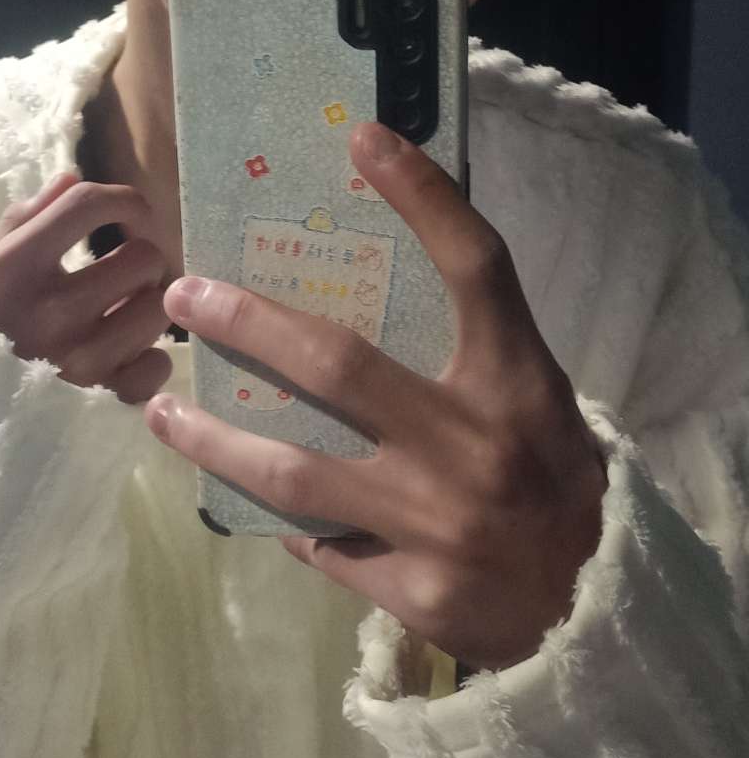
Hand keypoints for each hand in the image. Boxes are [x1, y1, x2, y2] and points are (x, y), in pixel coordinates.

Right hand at [0, 170, 173, 405]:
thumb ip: (25, 217)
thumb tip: (71, 179)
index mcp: (13, 268)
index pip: (88, 204)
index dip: (124, 200)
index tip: (131, 212)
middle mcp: (48, 313)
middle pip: (144, 256)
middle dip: (140, 260)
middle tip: (123, 275)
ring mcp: (79, 360)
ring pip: (159, 307)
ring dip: (146, 307)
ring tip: (122, 314)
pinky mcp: (104, 398)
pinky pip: (158, 363)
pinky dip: (148, 358)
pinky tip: (125, 355)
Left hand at [144, 123, 606, 670]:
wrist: (595, 618)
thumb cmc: (554, 488)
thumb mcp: (536, 406)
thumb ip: (471, 357)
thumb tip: (371, 289)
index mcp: (518, 383)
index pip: (477, 267)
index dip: (425, 197)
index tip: (366, 139)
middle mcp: (474, 444)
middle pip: (339, 365)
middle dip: (249, 323)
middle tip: (187, 293)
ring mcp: (437, 522)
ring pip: (295, 472)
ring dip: (216, 441)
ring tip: (162, 417)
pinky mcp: (412, 589)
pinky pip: (322, 545)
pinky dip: (287, 524)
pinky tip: (253, 506)